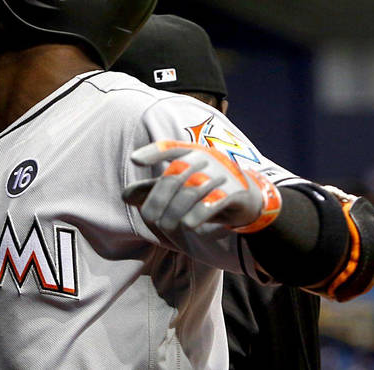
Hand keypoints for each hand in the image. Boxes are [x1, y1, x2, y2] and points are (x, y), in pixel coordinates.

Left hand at [123, 141, 280, 235]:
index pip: (170, 147)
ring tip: (167, 226)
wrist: (248, 200)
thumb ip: (154, 189)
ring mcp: (221, 174)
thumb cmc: (208, 189)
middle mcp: (206, 159)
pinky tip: (188, 225)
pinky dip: (197, 215)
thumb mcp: (181, 187)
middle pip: (174, 176)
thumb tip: (124, 195)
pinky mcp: (234, 192)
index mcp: (192, 153)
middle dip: (159, 200)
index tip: (135, 160)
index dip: (153, 152)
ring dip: (175, 212)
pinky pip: (212, 203)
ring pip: (190, 191)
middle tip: (151, 219)